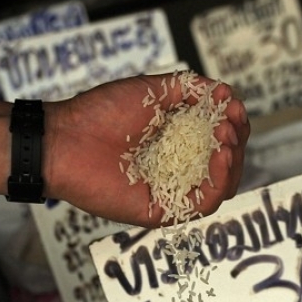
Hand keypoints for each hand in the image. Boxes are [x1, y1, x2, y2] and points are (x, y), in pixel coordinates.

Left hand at [43, 73, 249, 227]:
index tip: (234, 106)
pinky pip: (203, 204)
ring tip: (226, 138)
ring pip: (221, 187)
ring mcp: (171, 191)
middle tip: (230, 123)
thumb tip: (225, 91)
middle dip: (236, 141)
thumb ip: (189, 90)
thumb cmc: (99, 113)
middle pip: (226, 164)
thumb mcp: (152, 91)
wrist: (65, 139)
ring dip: (233, 161)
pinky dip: (220, 181)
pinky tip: (221, 156)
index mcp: (176, 143)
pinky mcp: (163, 210)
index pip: (219, 140)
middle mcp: (177, 169)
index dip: (234, 123)